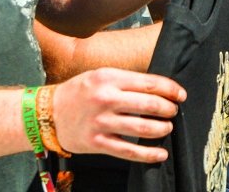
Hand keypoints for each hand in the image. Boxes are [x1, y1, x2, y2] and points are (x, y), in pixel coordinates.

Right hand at [51, 68, 185, 162]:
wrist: (48, 114)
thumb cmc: (79, 92)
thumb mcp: (101, 75)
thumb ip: (127, 81)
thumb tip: (158, 89)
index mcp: (109, 77)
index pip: (149, 83)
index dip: (170, 89)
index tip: (180, 95)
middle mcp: (106, 98)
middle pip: (149, 104)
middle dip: (168, 109)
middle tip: (173, 112)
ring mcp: (102, 122)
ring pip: (142, 128)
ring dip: (161, 129)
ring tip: (166, 128)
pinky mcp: (98, 143)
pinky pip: (129, 151)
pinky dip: (148, 153)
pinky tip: (160, 153)